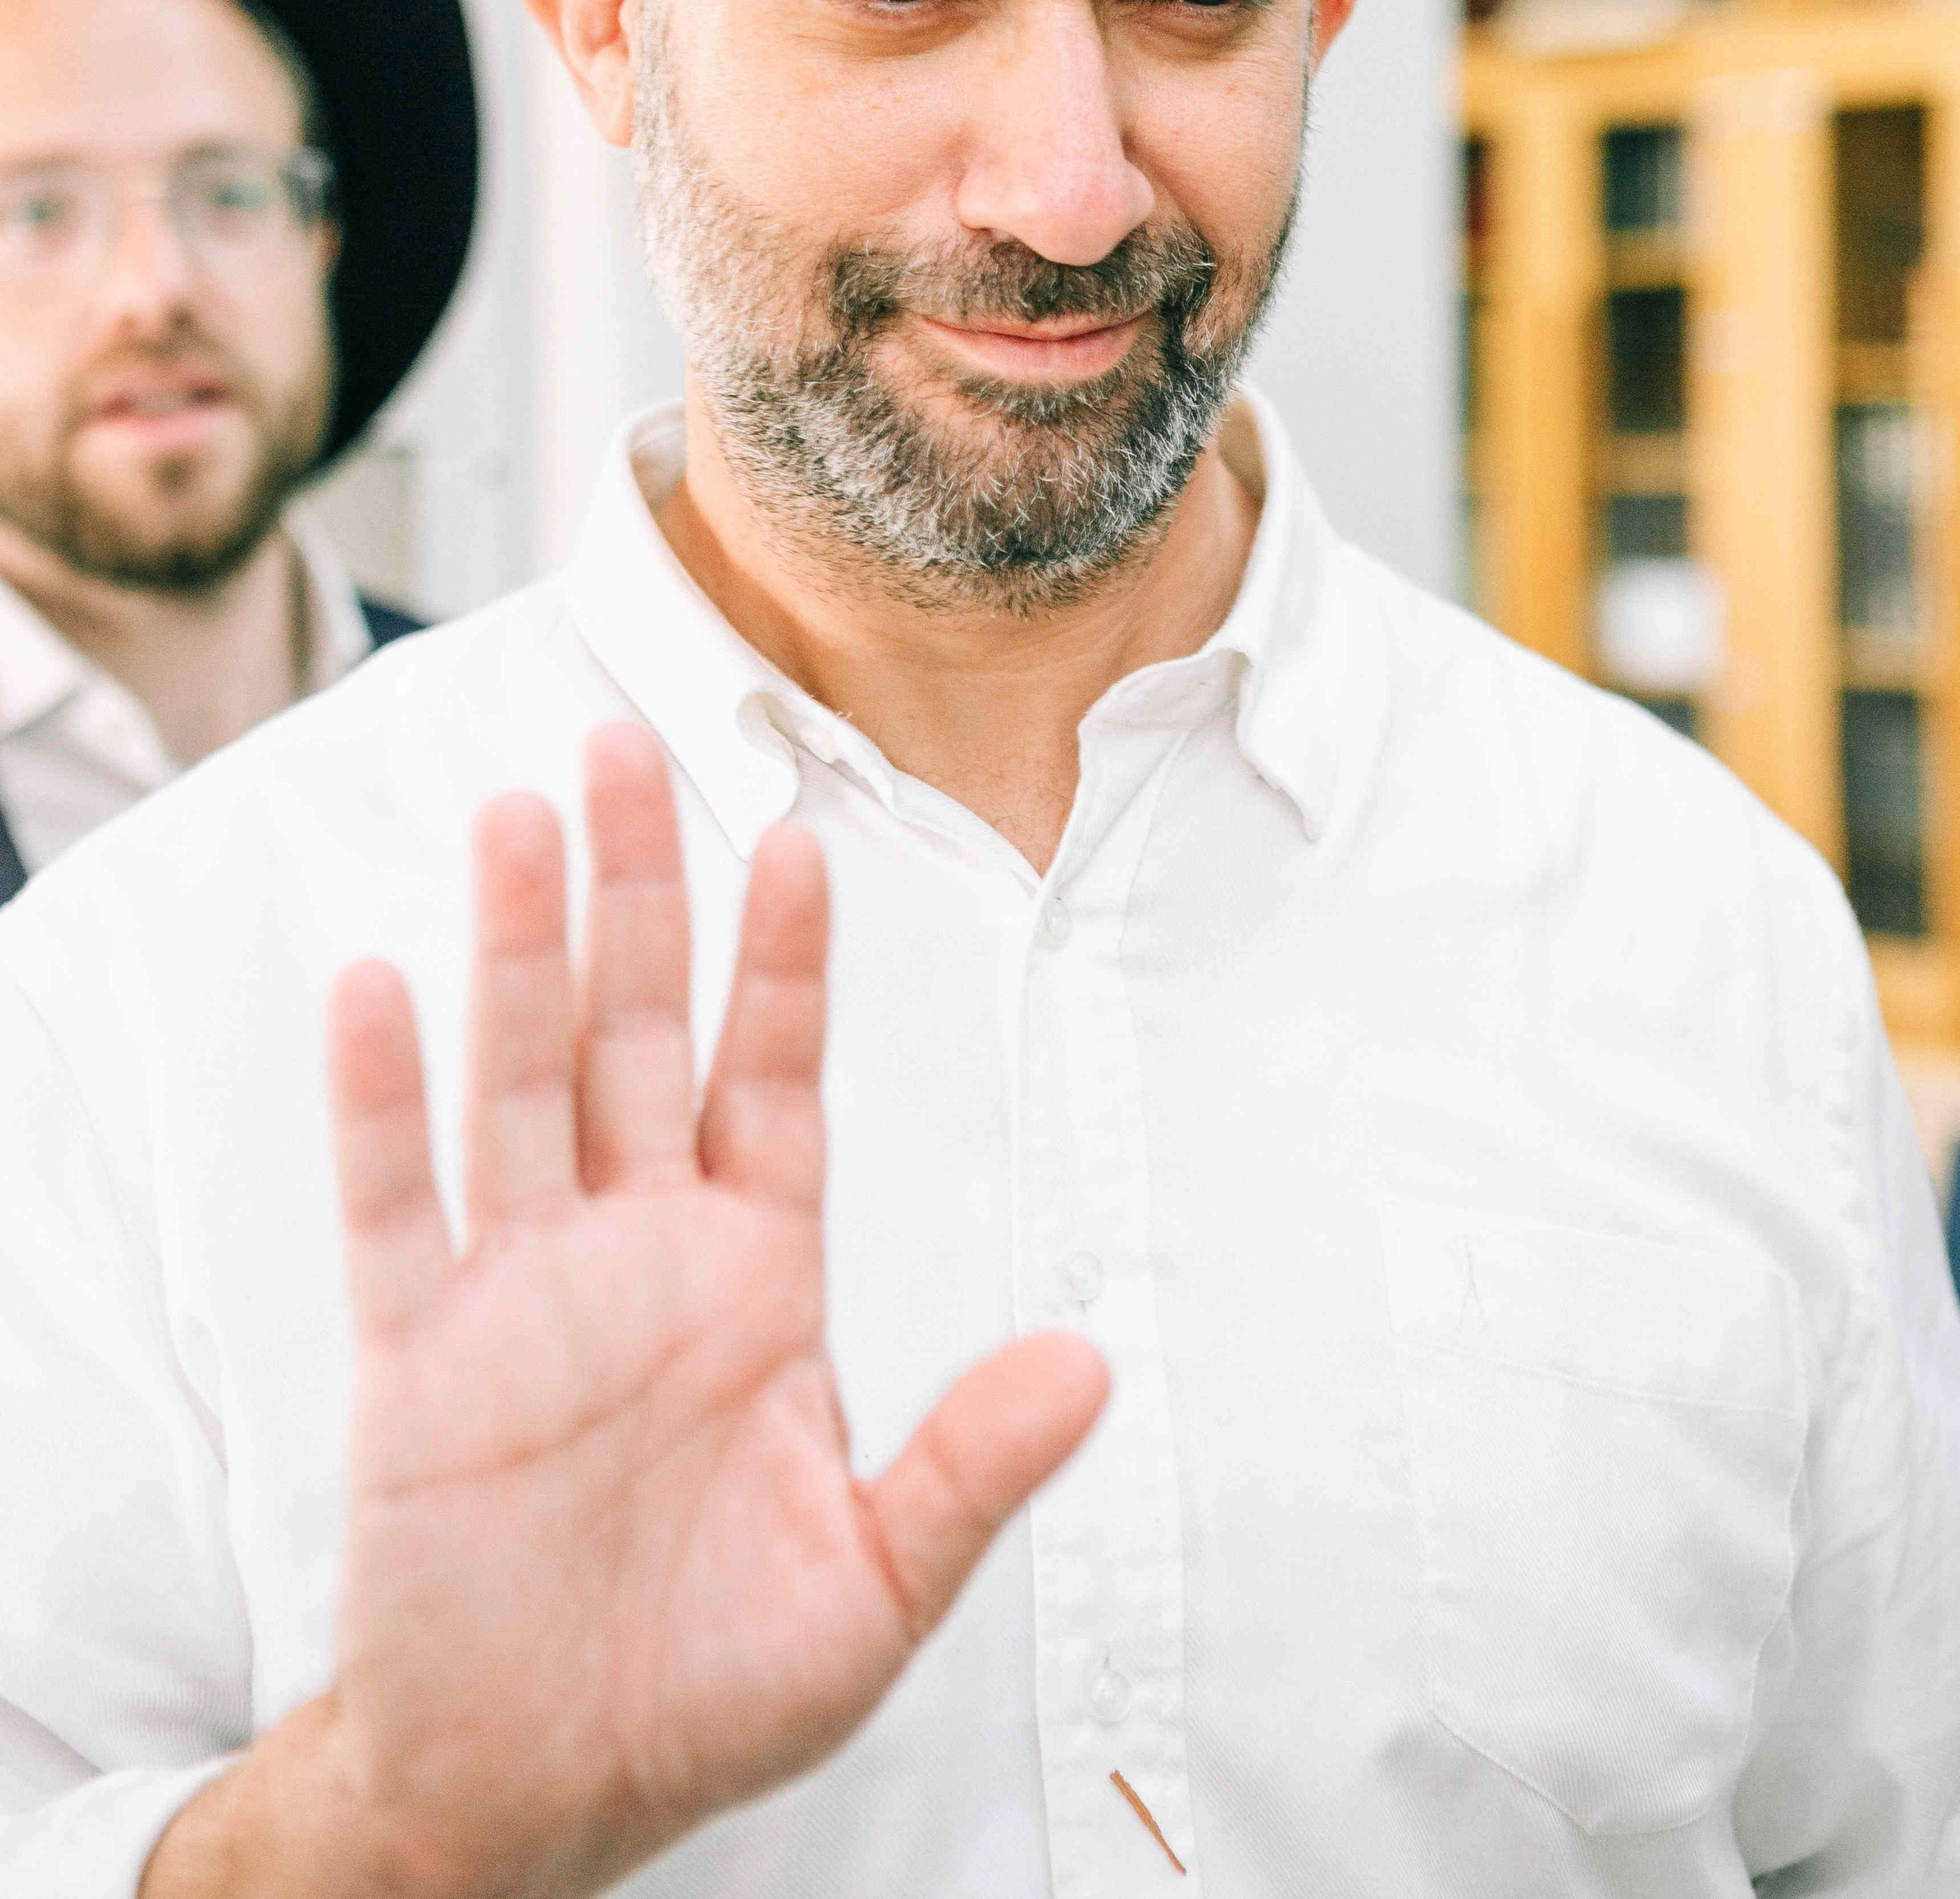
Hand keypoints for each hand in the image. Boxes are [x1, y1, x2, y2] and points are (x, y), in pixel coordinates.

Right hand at [146, 726, 1104, 1898]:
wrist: (539, 1785)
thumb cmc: (711, 1683)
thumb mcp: (875, 1588)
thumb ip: (971, 1465)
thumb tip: (1096, 1364)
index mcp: (756, 1276)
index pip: (775, 1080)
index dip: (785, 965)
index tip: (799, 841)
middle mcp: (640, 1248)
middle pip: (636, 1031)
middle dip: (639, 893)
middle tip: (627, 747)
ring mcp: (523, 1287)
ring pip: (519, 1078)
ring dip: (517, 950)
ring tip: (520, 815)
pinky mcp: (420, 1353)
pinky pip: (397, 1204)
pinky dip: (382, 1099)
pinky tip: (377, 983)